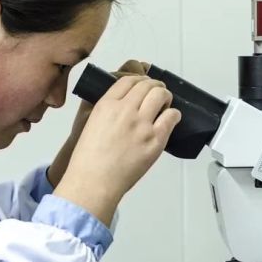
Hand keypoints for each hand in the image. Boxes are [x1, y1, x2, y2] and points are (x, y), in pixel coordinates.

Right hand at [53, 75, 180, 226]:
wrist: (94, 182)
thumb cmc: (88, 160)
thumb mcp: (90, 124)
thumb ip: (107, 111)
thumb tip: (123, 105)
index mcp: (106, 105)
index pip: (127, 80)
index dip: (138, 80)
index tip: (142, 85)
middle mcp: (125, 110)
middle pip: (146, 84)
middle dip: (154, 86)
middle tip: (157, 92)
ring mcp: (142, 124)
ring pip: (161, 95)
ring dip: (165, 96)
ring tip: (164, 103)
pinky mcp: (155, 140)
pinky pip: (171, 117)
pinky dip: (173, 114)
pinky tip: (171, 118)